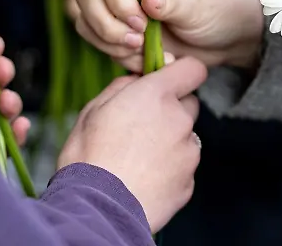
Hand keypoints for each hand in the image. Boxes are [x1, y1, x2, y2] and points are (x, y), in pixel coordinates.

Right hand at [57, 57, 207, 231]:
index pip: (193, 69)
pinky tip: (144, 178)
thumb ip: (121, 87)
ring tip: (138, 159)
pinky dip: (170, 170)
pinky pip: (183, 167)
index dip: (182, 73)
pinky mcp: (189, 181)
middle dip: (172, 109)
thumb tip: (137, 80)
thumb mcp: (92, 110)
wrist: (97, 211)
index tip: (169, 80)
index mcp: (155, 95)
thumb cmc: (88, 159)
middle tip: (142, 126)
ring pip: (186, 137)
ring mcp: (188, 152)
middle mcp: (179, 119)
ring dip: (170, 141)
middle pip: (189, 103)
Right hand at [58, 0, 263, 72]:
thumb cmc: (221, 7)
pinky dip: (113, 52)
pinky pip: (94, 36)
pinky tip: (143, 60)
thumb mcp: (202, 4)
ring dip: (108, 40)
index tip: (140, 20)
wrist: (228, 38)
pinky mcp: (118, 24)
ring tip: (142, 52)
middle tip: (138, 40)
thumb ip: (174, 1)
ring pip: (84, 14)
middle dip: (107, 21)